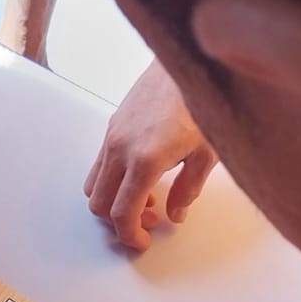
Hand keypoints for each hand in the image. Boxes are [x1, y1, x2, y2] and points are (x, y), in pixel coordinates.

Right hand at [85, 61, 217, 250]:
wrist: (187, 60)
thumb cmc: (200, 100)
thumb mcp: (206, 153)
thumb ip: (188, 189)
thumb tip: (175, 214)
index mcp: (144, 160)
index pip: (122, 213)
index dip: (129, 235)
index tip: (142, 242)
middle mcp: (120, 149)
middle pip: (100, 205)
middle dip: (120, 222)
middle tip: (149, 221)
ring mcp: (112, 136)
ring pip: (94, 186)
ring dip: (114, 200)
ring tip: (147, 196)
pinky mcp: (112, 125)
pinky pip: (99, 164)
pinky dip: (112, 180)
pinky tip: (140, 173)